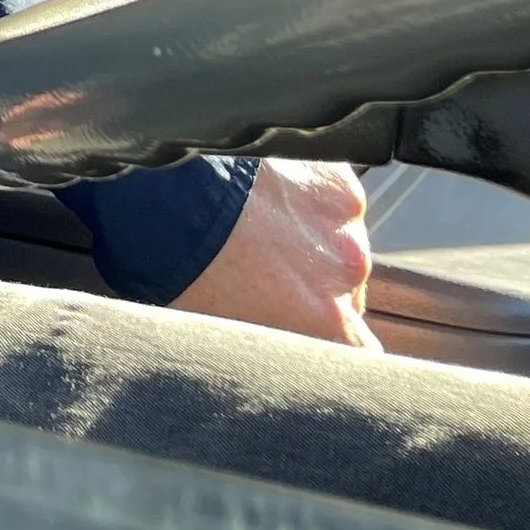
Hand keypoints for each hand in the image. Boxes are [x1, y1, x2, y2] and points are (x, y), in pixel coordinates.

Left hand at [171, 157, 378, 347]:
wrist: (170, 191)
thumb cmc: (183, 265)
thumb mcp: (228, 333)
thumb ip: (272, 347)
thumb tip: (274, 353)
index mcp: (326, 322)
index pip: (359, 355)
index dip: (334, 345)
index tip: (306, 334)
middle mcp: (346, 272)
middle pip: (347, 292)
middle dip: (314, 286)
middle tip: (264, 272)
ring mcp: (344, 217)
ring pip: (337, 241)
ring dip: (310, 240)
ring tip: (258, 228)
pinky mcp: (333, 174)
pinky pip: (328, 196)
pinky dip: (305, 197)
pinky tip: (265, 196)